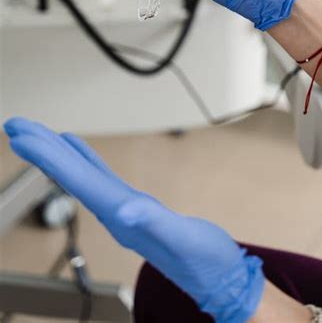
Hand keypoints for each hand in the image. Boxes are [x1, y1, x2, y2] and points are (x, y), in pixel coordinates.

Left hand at [4, 118, 263, 322]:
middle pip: (71, 174)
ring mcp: (123, 208)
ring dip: (57, 153)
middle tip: (15, 124)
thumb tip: (128, 209)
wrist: (219, 279)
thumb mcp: (184, 240)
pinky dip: (85, 159)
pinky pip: (101, 175)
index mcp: (122, 215)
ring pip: (81, 173)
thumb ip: (156, 224)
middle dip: (42, 149)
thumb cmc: (205, 262)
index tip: (22, 136)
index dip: (48, 157)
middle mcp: (115, 211)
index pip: (76, 180)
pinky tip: (76, 148)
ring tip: (36, 133)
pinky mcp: (135, 205)